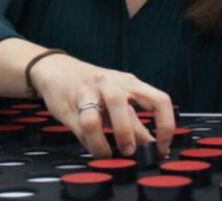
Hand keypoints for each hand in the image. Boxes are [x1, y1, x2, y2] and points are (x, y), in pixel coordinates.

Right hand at [30, 54, 173, 157]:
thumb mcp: (117, 96)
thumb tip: (150, 147)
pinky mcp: (70, 104)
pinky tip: (94, 147)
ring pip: (97, 117)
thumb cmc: (93, 86)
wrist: (56, 68)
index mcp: (129, 82)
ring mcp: (88, 92)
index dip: (166, 126)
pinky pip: (82, 127)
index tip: (163, 147)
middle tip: (130, 153)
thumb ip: (132, 119)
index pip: (159, 100)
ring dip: (104, 141)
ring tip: (109, 154)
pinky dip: (91, 143)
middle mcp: (110, 83)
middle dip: (129, 135)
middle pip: (124, 107)